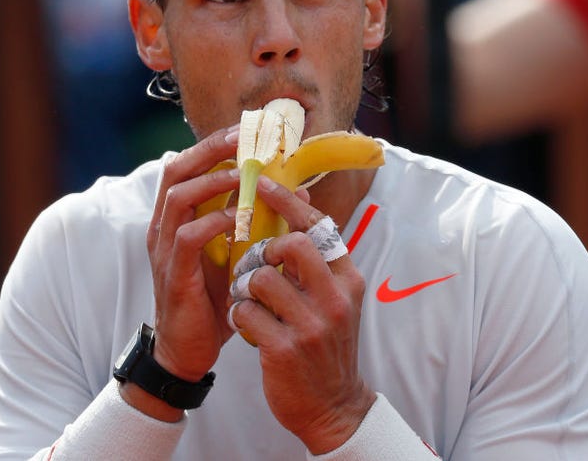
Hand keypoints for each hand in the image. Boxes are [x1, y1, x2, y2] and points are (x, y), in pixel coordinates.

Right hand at [145, 126, 239, 383]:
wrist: (187, 351)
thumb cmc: (212, 299)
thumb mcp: (234, 254)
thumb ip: (253, 221)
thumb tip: (290, 188)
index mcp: (175, 218)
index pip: (186, 166)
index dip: (211, 145)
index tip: (243, 130)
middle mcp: (163, 227)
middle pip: (176, 171)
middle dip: (209, 151)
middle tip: (242, 140)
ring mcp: (164, 250)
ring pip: (179, 197)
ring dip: (213, 182)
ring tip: (243, 175)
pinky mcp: (173, 274)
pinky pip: (188, 237)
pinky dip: (214, 222)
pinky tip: (238, 220)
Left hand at [228, 177, 375, 453]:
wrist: (333, 407)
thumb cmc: (325, 345)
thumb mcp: (333, 300)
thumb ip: (318, 260)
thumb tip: (302, 204)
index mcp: (348, 280)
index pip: (318, 227)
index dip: (288, 200)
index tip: (262, 181)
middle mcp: (335, 299)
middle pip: (292, 244)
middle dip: (265, 249)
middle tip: (257, 266)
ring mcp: (311, 325)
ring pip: (261, 278)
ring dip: (246, 288)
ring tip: (251, 303)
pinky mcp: (284, 349)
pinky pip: (245, 312)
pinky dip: (239, 316)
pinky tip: (247, 328)